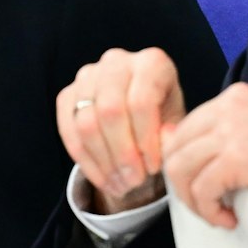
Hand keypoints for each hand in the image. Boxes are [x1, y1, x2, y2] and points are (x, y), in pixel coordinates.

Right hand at [58, 47, 184, 213]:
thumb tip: (161, 146)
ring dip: (103, 161)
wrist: (143, 113)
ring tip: (121, 185)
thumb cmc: (166, 117)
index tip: (154, 168)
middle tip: (134, 181)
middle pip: (110, 110)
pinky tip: (102, 178)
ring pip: (86, 122)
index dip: (146, 139)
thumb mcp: (179, 124)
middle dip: (122, 153)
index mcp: (151, 63)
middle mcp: (116, 62)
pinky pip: (68, 129)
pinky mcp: (67, 93)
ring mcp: (87, 76)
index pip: (141, 102)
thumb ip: (173, 135)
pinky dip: (85, 160)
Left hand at [163, 81, 247, 228]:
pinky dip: (209, 210)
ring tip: (217, 213)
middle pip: (175, 148)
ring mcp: (233, 131)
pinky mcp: (239, 159)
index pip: (184, 129)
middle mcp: (229, 108)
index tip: (196, 185)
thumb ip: (223, 135)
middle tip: (205, 204)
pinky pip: (202, 189)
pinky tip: (228, 218)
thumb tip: (174, 146)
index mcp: (234, 98)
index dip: (183, 162)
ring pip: (181, 168)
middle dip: (183, 183)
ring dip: (194, 200)